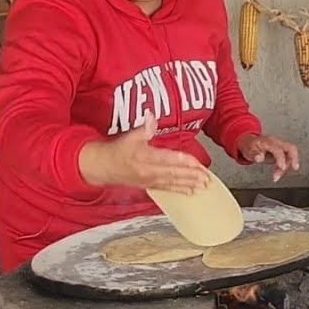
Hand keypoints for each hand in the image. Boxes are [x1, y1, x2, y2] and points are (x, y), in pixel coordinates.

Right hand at [79, 118, 210, 193]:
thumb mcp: (129, 136)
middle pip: (174, 174)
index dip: (184, 162)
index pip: (168, 159)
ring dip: (189, 185)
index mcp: (144, 157)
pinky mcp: (148, 186)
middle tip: (206, 179)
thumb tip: (152, 116)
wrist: (101, 167)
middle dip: (191, 176)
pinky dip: (179, 191)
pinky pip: (167, 189)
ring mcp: (149, 180)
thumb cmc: (116, 150)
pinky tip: (190, 192)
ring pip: (172, 183)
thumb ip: (144, 128)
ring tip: (203, 187)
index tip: (197, 164)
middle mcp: (148, 171)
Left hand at [237, 132, 299, 181]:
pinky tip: (277, 173)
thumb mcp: (248, 149)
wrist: (249, 142)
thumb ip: (254, 154)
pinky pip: (287, 159)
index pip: (279, 149)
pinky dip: (284, 168)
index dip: (281, 158)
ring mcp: (279, 147)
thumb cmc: (249, 145)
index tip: (281, 167)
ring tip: (276, 176)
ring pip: (290, 155)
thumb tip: (259, 157)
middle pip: (291, 148)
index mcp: (268, 142)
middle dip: (294, 158)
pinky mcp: (281, 153)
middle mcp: (276, 143)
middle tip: (295, 167)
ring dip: (286, 167)